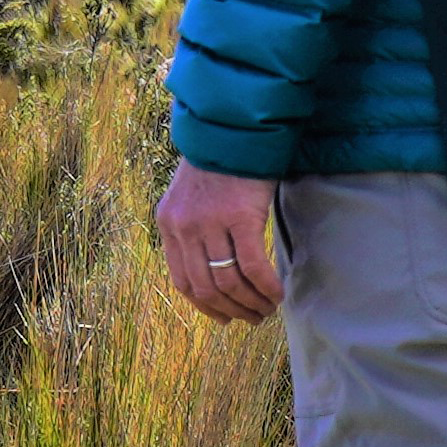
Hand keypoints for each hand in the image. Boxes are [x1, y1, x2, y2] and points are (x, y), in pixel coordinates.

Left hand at [155, 162, 283, 322]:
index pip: (182, 280)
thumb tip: (211, 270)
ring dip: (251, 302)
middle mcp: (184, 227)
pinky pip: (252, 266)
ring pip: (229, 281)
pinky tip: (277, 293)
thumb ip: (193, 230)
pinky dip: (265, 286)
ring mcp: (210, 223)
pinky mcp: (239, 217)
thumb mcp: (191, 198)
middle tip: (253, 318)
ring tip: (267, 309)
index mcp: (168, 224)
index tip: (224, 318)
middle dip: (231, 310)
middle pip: (206, 287)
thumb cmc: (219, 164)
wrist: (234, 128)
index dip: (205, 305)